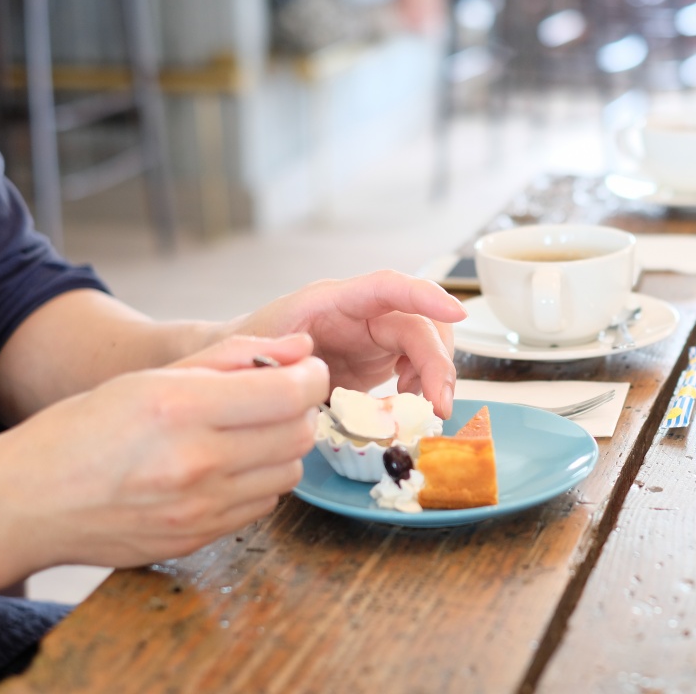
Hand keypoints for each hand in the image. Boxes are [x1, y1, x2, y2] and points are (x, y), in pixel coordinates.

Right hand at [0, 333, 325, 570]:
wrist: (28, 502)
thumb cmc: (86, 429)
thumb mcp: (152, 376)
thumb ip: (234, 357)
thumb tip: (302, 348)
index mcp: (180, 408)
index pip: (289, 394)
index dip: (311, 379)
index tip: (304, 372)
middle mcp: (194, 462)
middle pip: (298, 435)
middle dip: (300, 410)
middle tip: (277, 398)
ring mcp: (198, 509)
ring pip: (288, 473)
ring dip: (281, 448)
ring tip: (247, 433)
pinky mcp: (198, 539)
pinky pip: (262, 505)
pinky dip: (259, 481)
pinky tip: (227, 466)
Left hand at [220, 270, 466, 418]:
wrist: (239, 362)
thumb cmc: (246, 349)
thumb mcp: (259, 352)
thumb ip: (288, 362)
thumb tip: (321, 379)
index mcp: (333, 300)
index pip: (387, 286)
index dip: (425, 295)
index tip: (456, 314)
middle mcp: (362, 311)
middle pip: (420, 323)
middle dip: (439, 362)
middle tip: (438, 406)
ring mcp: (374, 333)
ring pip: (427, 342)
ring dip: (436, 375)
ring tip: (422, 408)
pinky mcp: (380, 357)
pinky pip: (418, 363)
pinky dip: (424, 386)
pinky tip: (408, 405)